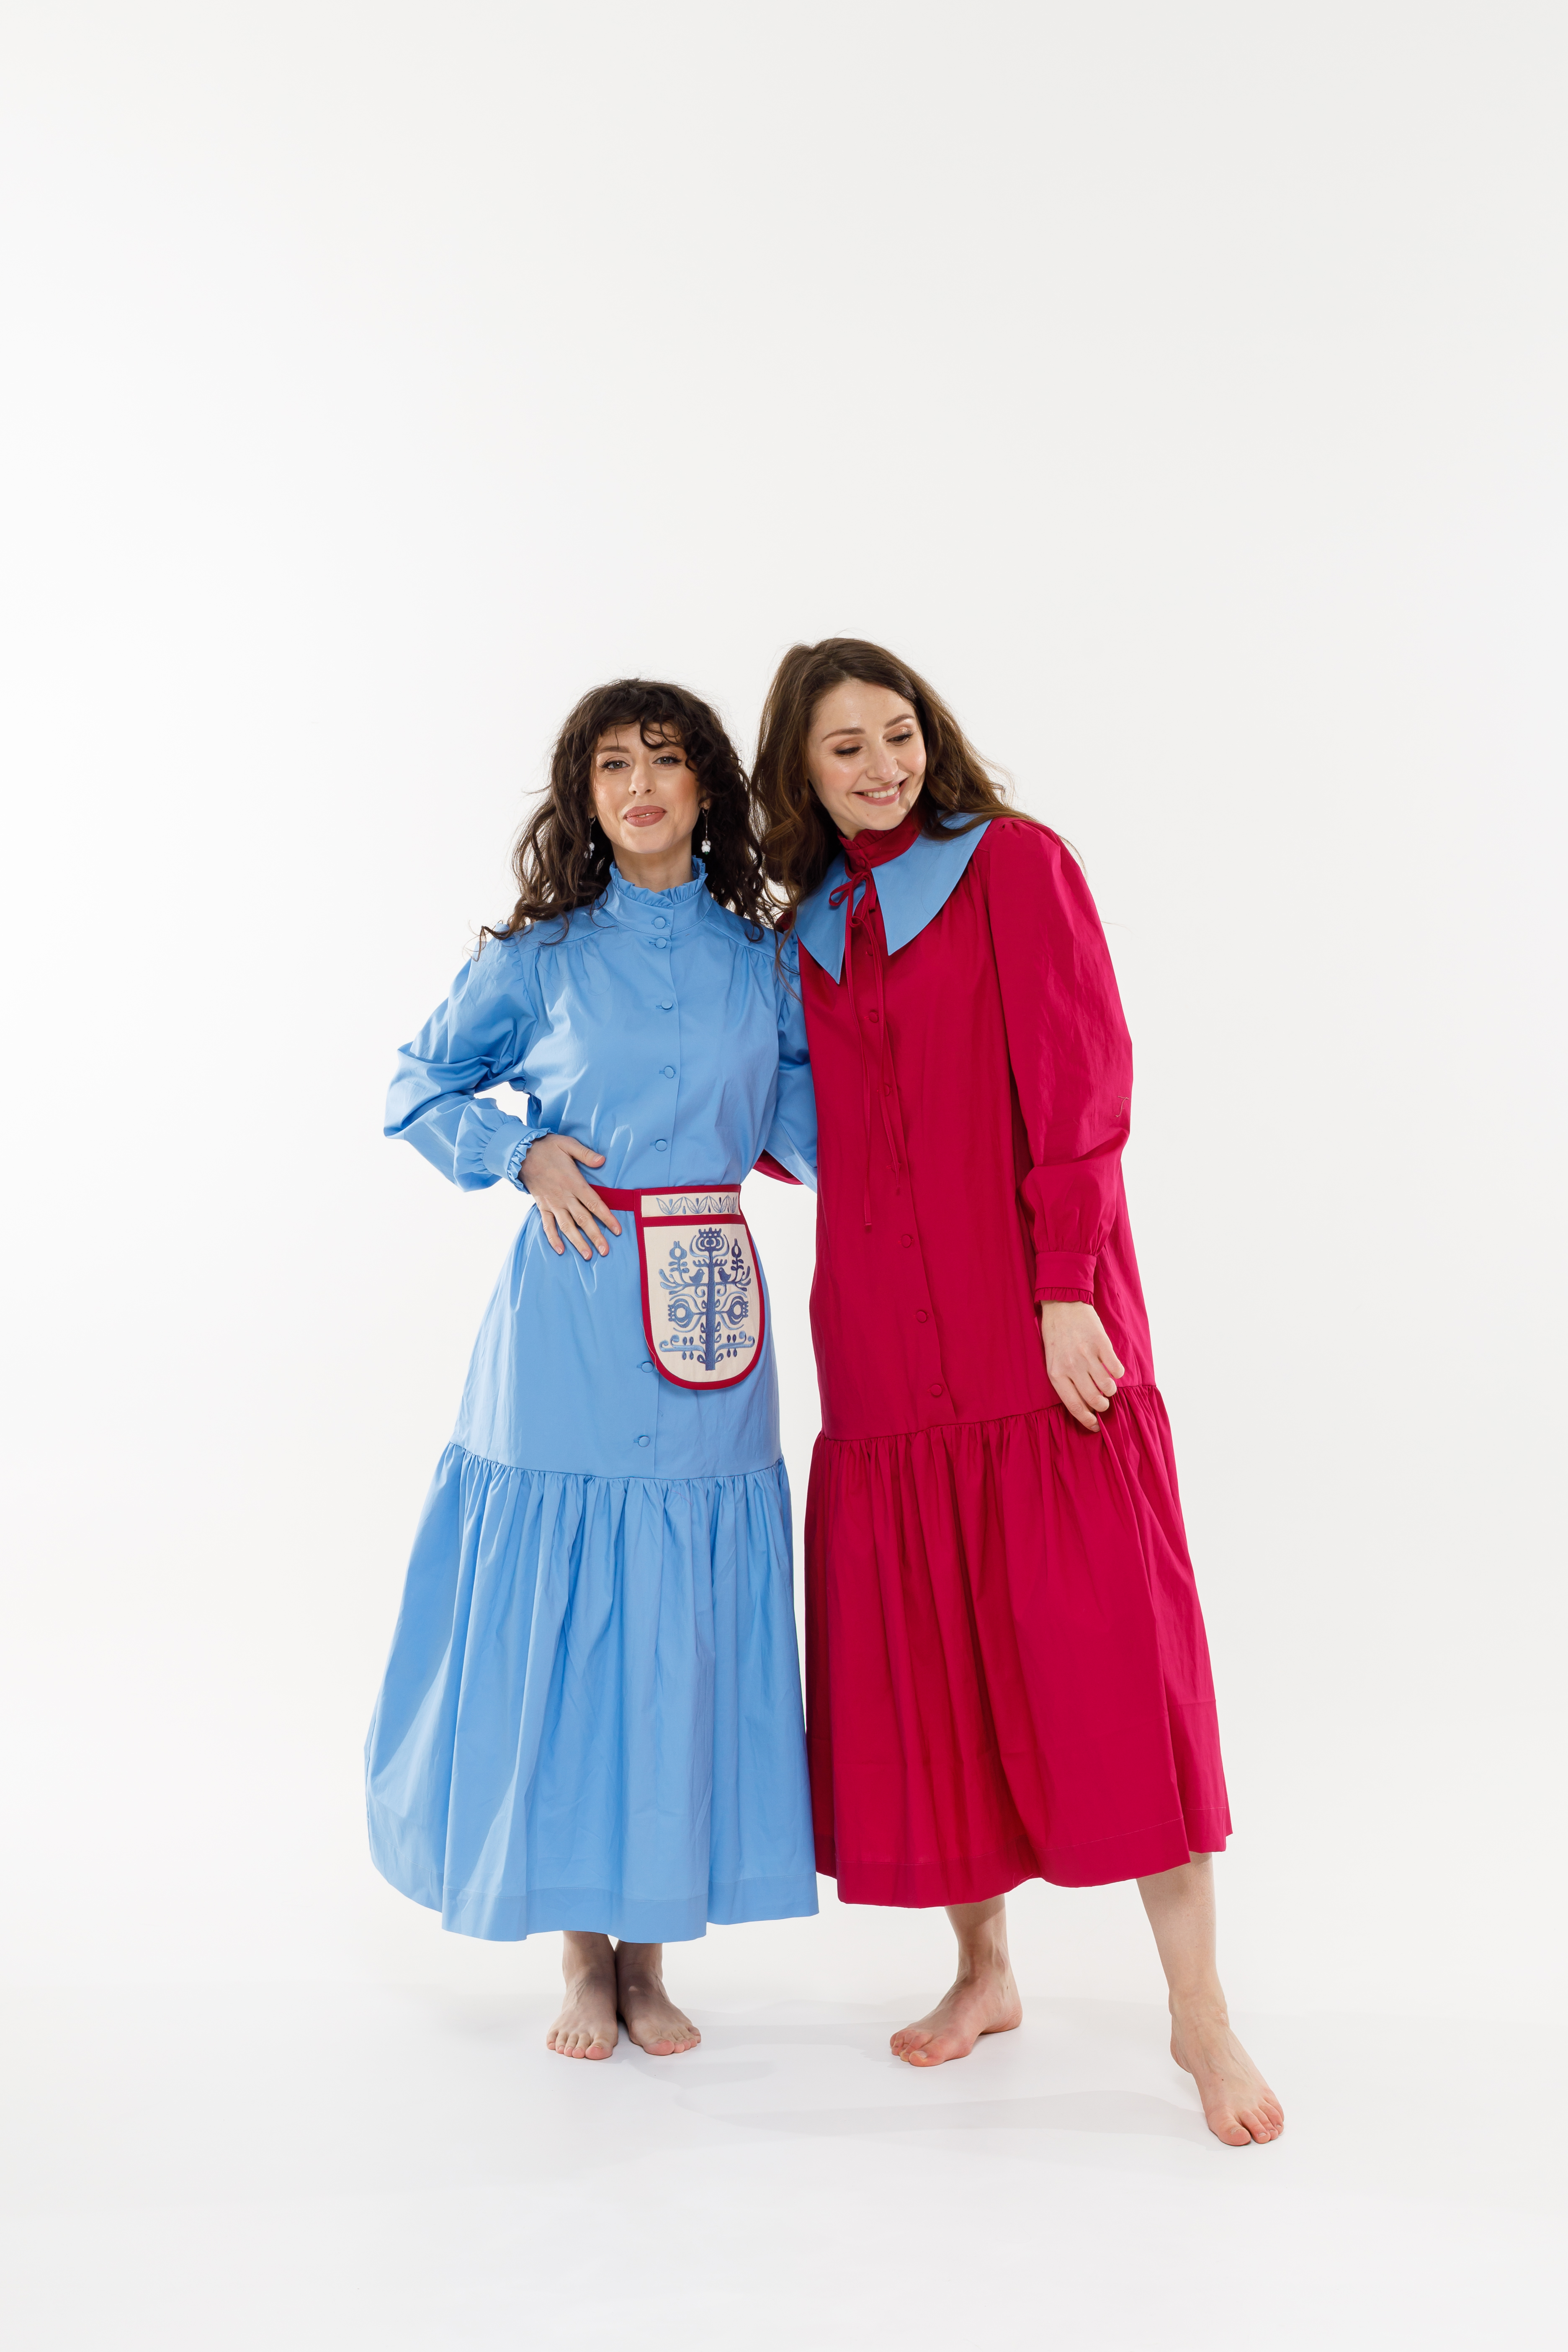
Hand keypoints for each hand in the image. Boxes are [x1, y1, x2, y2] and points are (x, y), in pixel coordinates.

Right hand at [519, 1134, 621, 1258]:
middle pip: (583, 1220)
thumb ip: (586, 1154)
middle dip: (595, 1236)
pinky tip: (560, 1250)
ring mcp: (552, 1203)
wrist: (521, 1153)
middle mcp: (564, 1197)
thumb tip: (602, 1160)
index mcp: (574, 1182)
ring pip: (567, 1226)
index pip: (594, 1204)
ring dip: (577, 1242)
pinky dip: (553, 1238)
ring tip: (587, 1256)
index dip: (607, 1218)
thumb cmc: (547, 1147)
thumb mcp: (567, 1144)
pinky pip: (547, 1225)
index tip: (617, 1231)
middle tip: (605, 1251)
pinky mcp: (542, 1206)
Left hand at [1038, 1300, 1124, 1431]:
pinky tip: (1112, 1368)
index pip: (1074, 1406)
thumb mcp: (1053, 1361)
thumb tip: (1085, 1405)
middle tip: (1103, 1403)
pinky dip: (1117, 1373)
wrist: (1062, 1306)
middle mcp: (1072, 1367)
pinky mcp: (1102, 1344)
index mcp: (1056, 1374)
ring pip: (1108, 1387)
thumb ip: (1066, 1382)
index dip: (1087, 1420)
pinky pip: (1116, 1370)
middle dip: (1102, 1406)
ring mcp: (1087, 1355)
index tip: (1094, 1426)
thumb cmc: (1057, 1337)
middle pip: (1094, 1399)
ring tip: (1107, 1385)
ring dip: (1110, 1390)